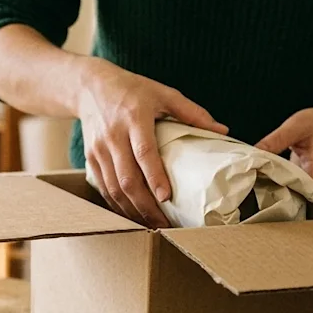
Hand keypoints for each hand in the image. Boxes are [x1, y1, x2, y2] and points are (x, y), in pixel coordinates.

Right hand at [75, 58, 227, 227]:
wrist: (90, 87)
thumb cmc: (132, 90)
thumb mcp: (164, 94)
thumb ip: (192, 112)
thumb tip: (222, 130)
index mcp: (134, 119)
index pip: (143, 153)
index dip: (154, 177)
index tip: (166, 197)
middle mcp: (113, 136)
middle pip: (127, 178)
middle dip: (145, 205)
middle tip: (163, 223)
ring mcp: (99, 150)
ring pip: (114, 188)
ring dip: (132, 210)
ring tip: (150, 224)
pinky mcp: (90, 159)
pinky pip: (104, 188)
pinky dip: (117, 204)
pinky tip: (132, 214)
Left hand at [255, 100, 312, 192]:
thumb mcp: (295, 127)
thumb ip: (275, 141)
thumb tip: (252, 153)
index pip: (304, 197)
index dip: (282, 199)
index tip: (260, 193)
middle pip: (296, 201)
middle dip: (273, 197)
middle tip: (250, 188)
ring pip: (292, 198)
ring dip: (273, 192)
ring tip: (253, 185)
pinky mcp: (307, 186)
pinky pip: (291, 191)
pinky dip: (277, 187)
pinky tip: (262, 181)